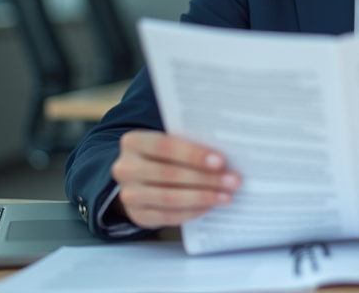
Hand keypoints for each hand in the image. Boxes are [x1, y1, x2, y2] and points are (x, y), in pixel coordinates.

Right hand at [110, 130, 241, 228]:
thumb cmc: (161, 156)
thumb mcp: (168, 144)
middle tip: (233, 181)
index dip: (193, 154)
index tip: (220, 161)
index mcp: (133, 142)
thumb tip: (223, 159)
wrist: (137, 178)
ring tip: (226, 196)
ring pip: (170, 198)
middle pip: (170, 174)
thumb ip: (187, 146)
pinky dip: (192, 211)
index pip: (164, 146)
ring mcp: (129, 194)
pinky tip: (209, 206)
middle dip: (205, 179)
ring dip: (202, 197)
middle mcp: (125, 168)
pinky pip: (168, 216)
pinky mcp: (137, 215)